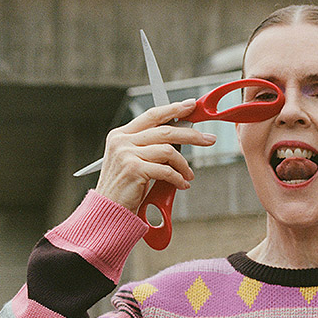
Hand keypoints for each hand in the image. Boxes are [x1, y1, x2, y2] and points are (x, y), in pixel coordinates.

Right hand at [95, 100, 215, 212]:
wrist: (109, 211)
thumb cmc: (124, 188)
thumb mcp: (133, 161)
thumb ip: (150, 146)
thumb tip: (180, 137)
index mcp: (121, 135)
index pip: (152, 115)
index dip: (173, 109)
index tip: (191, 106)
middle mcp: (122, 141)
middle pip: (165, 130)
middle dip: (191, 134)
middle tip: (208, 139)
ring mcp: (126, 154)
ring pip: (169, 150)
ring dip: (184, 164)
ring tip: (189, 175)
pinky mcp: (134, 169)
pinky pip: (166, 170)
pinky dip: (179, 179)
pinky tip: (182, 184)